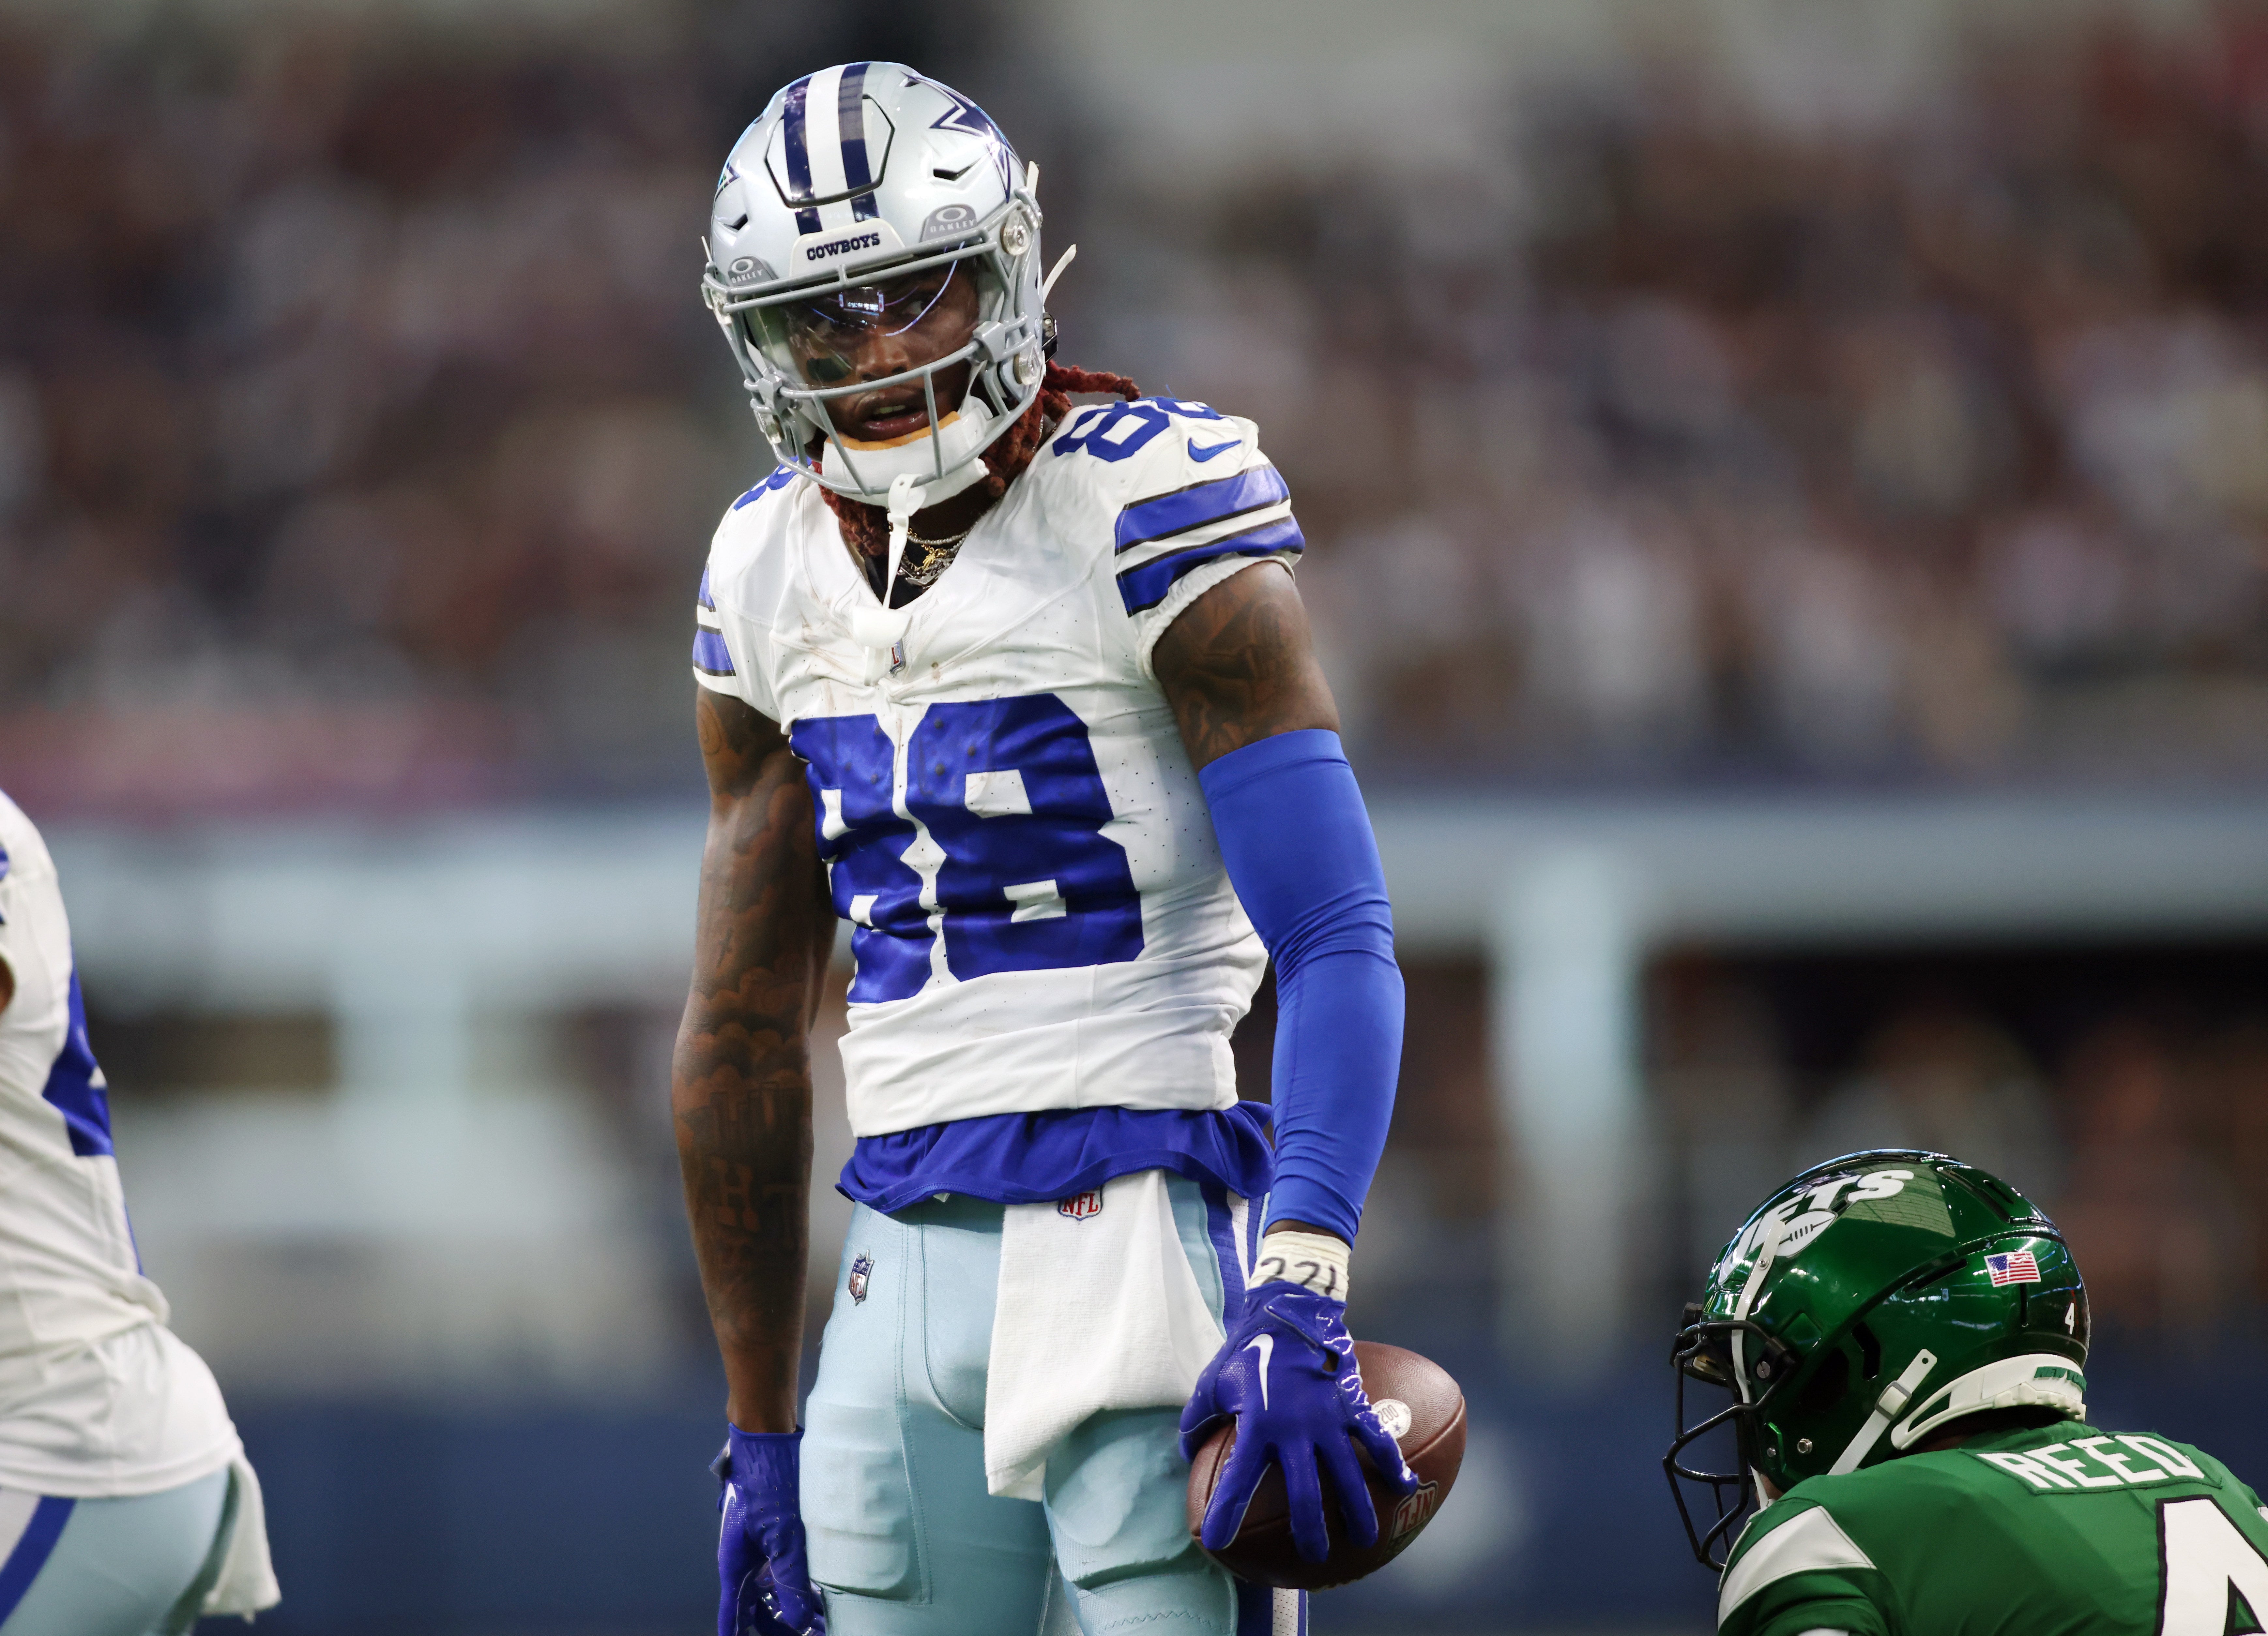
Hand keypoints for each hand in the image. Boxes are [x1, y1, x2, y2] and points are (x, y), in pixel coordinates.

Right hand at [713, 1426, 825, 1635]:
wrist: (767, 1436)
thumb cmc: (770, 1482)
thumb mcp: (784, 1535)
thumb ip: (790, 1579)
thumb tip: (798, 1620)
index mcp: (736, 1562)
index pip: (733, 1612)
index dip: (738, 1633)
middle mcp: (744, 1555)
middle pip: (756, 1602)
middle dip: (779, 1621)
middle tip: (808, 1633)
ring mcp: (758, 1540)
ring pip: (772, 1582)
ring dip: (793, 1599)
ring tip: (820, 1617)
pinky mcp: (774, 1526)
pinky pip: (783, 1561)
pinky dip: (798, 1576)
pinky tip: (819, 1583)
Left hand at [1179, 1284, 1416, 1562]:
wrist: (1289, 1310)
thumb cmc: (1246, 1349)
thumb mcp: (1213, 1382)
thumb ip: (1197, 1420)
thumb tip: (1186, 1453)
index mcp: (1256, 1425)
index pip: (1237, 1480)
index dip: (1225, 1513)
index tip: (1215, 1542)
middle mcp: (1294, 1429)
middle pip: (1306, 1493)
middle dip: (1309, 1530)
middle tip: (1312, 1557)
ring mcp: (1328, 1418)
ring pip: (1347, 1475)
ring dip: (1357, 1511)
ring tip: (1363, 1542)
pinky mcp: (1352, 1404)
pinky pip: (1377, 1439)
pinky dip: (1392, 1464)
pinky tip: (1404, 1489)